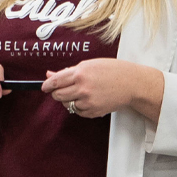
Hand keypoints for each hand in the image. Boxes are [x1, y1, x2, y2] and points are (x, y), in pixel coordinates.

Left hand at [43, 58, 163, 120]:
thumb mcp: (90, 65)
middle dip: (57, 93)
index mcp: (80, 73)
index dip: (47, 85)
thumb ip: (68, 71)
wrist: (132, 83)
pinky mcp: (93, 111)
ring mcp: (88, 101)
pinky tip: (88, 99)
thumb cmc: (113, 71)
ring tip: (80, 93)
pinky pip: (78, 112)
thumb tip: (50, 75)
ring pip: (67, 105)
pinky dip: (80, 107)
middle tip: (62, 90)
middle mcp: (82, 88)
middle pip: (58, 95)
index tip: (45, 87)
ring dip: (69, 100)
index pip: (55, 82)